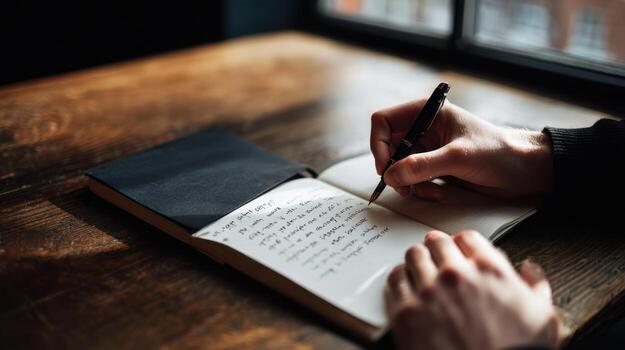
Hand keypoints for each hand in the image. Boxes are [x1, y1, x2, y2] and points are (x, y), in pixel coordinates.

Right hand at [370, 99, 552, 198]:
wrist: (525, 170)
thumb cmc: (498, 152)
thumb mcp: (457, 157)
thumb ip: (421, 166)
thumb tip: (390, 175)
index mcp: (427, 113)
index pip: (383, 121)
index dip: (378, 143)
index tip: (384, 166)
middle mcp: (424, 129)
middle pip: (388, 147)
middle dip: (393, 169)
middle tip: (403, 186)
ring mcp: (429, 150)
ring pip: (399, 167)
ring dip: (408, 183)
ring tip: (427, 191)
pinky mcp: (435, 168)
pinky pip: (413, 180)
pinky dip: (420, 190)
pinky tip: (439, 193)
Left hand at [385, 230, 565, 349]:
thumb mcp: (542, 320)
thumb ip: (535, 286)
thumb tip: (529, 269)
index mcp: (489, 271)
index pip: (468, 238)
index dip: (462, 244)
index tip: (458, 250)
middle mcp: (455, 276)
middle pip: (436, 243)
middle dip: (437, 248)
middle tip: (435, 256)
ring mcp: (427, 292)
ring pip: (413, 256)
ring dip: (416, 261)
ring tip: (418, 269)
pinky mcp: (404, 312)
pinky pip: (394, 280)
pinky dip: (399, 280)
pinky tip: (404, 287)